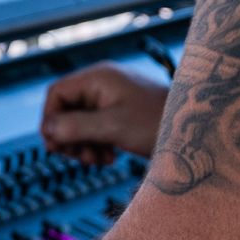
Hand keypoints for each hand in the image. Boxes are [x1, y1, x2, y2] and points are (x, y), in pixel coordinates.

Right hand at [40, 61, 168, 160]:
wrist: (192, 130)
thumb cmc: (156, 123)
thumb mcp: (112, 127)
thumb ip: (76, 126)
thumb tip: (47, 130)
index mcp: (97, 78)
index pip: (57, 93)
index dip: (50, 119)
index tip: (55, 146)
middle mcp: (102, 84)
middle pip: (66, 109)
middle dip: (69, 136)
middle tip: (79, 158)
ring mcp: (112, 98)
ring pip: (80, 122)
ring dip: (82, 144)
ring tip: (98, 161)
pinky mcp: (120, 113)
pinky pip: (95, 128)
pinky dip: (96, 144)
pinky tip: (109, 158)